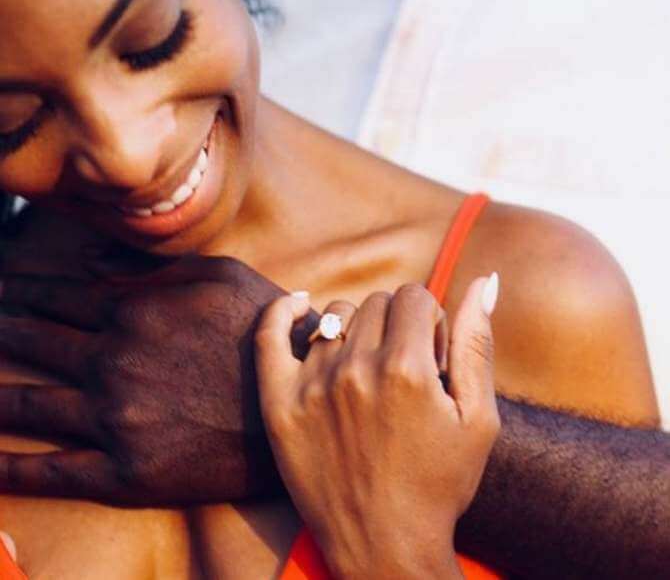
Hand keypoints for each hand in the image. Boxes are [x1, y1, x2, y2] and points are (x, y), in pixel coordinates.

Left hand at [0, 253, 317, 504]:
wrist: (302, 404)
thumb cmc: (265, 331)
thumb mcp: (221, 274)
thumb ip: (152, 265)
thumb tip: (90, 263)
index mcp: (133, 313)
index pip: (54, 297)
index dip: (18, 291)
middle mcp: (113, 362)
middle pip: (30, 341)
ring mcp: (115, 420)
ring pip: (27, 404)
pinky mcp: (127, 472)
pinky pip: (53, 472)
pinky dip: (11, 469)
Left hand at [255, 278, 499, 578]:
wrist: (384, 544)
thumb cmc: (440, 483)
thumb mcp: (478, 418)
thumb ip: (476, 343)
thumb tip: (486, 280)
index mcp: (408, 370)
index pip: (414, 295)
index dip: (429, 318)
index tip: (431, 350)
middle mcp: (357, 370)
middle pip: (377, 303)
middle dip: (397, 323)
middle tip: (403, 363)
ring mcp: (312, 386)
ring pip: (336, 315)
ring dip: (357, 328)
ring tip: (367, 364)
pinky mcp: (279, 404)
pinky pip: (269, 334)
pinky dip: (284, 312)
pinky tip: (300, 306)